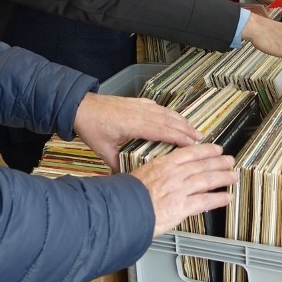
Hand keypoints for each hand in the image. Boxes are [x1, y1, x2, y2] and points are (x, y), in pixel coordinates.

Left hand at [72, 93, 201, 171]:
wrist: (80, 106)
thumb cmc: (91, 127)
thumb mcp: (103, 150)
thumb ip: (117, 164)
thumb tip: (128, 179)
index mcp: (134, 124)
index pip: (162, 131)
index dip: (179, 137)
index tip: (192, 144)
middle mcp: (140, 113)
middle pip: (169, 120)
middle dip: (186, 129)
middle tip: (201, 138)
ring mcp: (139, 106)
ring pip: (166, 113)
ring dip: (181, 121)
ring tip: (193, 129)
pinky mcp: (137, 102)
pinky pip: (158, 107)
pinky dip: (170, 113)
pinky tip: (175, 118)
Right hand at [131, 143, 237, 236]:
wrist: (122, 210)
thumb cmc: (126, 195)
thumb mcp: (139, 174)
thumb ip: (153, 173)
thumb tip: (156, 173)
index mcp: (163, 164)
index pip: (190, 153)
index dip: (206, 150)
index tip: (216, 149)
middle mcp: (174, 175)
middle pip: (202, 165)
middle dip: (219, 162)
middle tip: (230, 160)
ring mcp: (180, 190)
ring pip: (207, 180)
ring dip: (223, 177)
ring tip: (233, 176)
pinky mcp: (182, 207)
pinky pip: (205, 201)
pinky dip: (218, 199)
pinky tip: (227, 197)